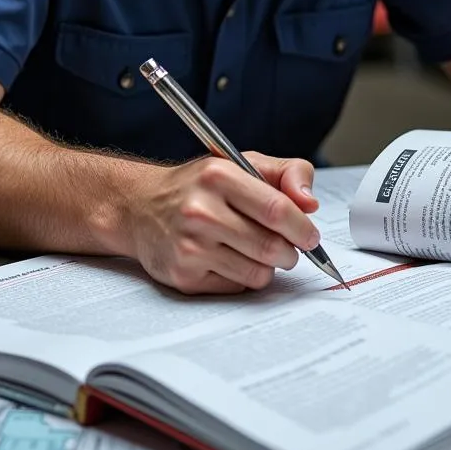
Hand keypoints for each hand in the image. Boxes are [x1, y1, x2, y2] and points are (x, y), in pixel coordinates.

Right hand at [125, 153, 320, 294]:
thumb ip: (286, 173)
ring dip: (269, 266)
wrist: (140, 206)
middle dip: (290, 251)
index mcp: (218, 175)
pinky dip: (243, 276)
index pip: (276, 209)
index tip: (311, 236)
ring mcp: (189, 246)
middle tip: (289, 247)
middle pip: (270, 246)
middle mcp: (200, 211)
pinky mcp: (183, 276)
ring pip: (257, 272)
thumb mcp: (242, 163)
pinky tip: (228, 259)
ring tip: (257, 250)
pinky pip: (236, 286)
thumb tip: (310, 204)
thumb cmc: (198, 186)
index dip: (302, 228)